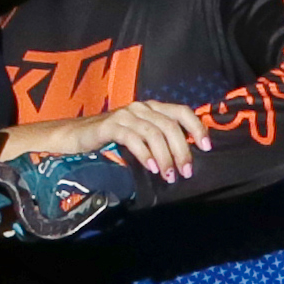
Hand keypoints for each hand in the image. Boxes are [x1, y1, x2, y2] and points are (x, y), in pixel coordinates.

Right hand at [8, 101, 210, 182]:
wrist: (76, 137)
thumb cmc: (111, 140)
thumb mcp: (140, 137)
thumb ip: (159, 140)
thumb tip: (185, 157)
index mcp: (152, 108)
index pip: (182, 111)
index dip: (197, 127)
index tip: (206, 147)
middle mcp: (141, 107)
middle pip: (170, 126)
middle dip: (182, 150)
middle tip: (186, 172)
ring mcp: (125, 115)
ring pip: (154, 133)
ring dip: (165, 157)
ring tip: (169, 175)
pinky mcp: (110, 125)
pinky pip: (133, 138)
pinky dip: (145, 154)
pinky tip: (151, 167)